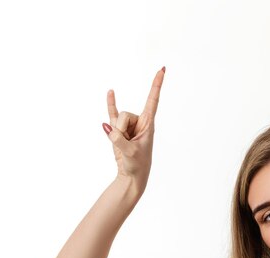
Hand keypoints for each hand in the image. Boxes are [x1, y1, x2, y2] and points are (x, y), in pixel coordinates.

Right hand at [103, 67, 164, 192]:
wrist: (132, 175)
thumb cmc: (137, 165)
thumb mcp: (130, 153)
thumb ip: (119, 140)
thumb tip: (107, 127)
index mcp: (149, 124)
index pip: (153, 100)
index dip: (157, 84)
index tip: (162, 69)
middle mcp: (139, 121)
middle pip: (125, 114)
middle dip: (122, 130)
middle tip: (128, 144)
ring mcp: (128, 125)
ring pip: (116, 119)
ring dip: (116, 134)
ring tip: (124, 145)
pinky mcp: (118, 129)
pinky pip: (112, 113)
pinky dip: (111, 103)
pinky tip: (111, 92)